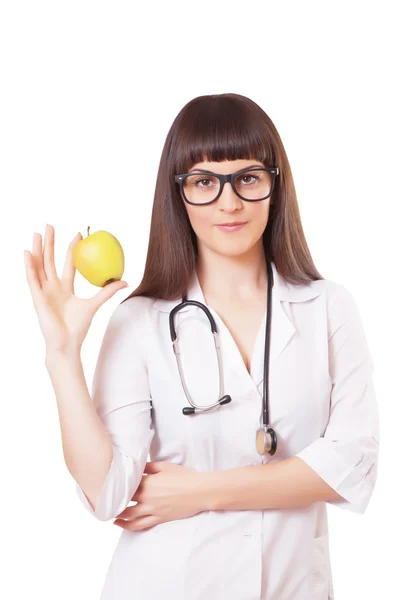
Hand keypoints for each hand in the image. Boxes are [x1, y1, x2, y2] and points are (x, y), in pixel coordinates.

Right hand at [24, 224, 127, 354]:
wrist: (66, 344)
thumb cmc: (78, 328)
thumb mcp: (95, 304)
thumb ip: (107, 291)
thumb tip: (125, 281)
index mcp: (65, 289)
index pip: (68, 264)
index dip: (72, 249)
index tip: (78, 234)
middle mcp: (52, 288)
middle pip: (49, 260)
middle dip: (49, 243)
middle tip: (49, 225)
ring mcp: (43, 292)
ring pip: (39, 266)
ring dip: (38, 249)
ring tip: (37, 233)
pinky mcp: (36, 297)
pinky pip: (32, 278)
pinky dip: (29, 265)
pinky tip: (28, 252)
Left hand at [113, 461, 206, 531]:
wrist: (199, 491)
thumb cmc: (184, 476)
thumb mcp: (165, 466)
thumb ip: (149, 466)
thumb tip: (138, 465)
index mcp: (148, 482)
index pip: (127, 484)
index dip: (118, 484)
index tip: (109, 483)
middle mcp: (147, 497)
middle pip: (125, 500)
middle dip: (115, 499)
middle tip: (105, 499)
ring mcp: (152, 509)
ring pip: (129, 514)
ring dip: (117, 514)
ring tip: (109, 512)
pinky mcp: (159, 518)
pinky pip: (140, 525)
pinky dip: (128, 526)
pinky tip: (120, 524)